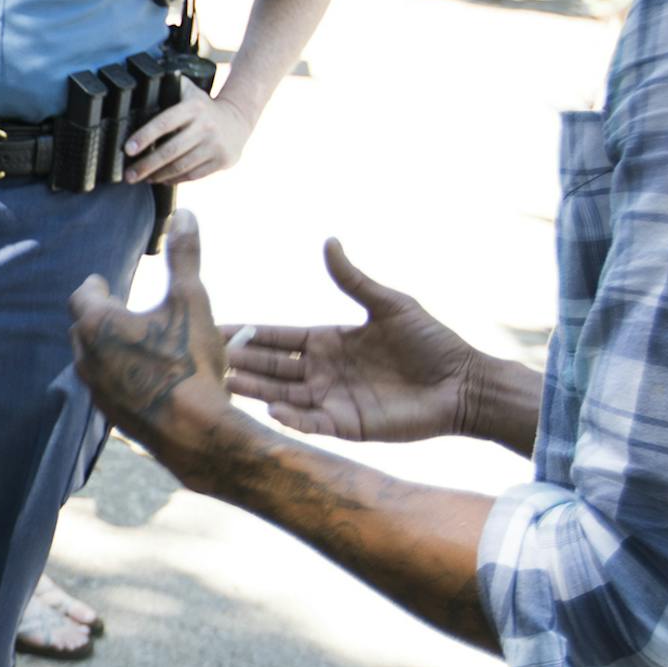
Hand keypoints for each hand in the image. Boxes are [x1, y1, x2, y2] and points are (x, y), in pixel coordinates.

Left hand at [69, 212, 237, 481]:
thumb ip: (184, 256)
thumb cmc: (190, 362)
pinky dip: (118, 373)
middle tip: (119, 308)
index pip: (83, 294)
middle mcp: (86, 356)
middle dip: (99, 314)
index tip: (104, 282)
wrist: (194, 431)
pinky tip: (144, 376)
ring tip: (133, 341)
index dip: (95, 286)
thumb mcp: (192, 301)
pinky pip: (106, 385)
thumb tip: (185, 214)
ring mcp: (95, 389)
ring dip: (107, 346)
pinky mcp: (109, 414)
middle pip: (83, 326)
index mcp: (98, 324)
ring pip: (92, 358)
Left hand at [122, 78, 253, 184]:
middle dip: (146, 165)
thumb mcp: (189, 91)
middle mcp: (205, 126)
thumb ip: (168, 88)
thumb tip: (136, 90)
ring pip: (180, 166)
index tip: (128, 149)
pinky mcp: (221, 161)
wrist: (238, 120)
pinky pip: (193, 175)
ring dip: (158, 175)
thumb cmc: (202, 107)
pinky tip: (162, 179)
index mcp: (193, 107)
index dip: (144, 137)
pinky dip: (174, 179)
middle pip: (170, 151)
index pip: (164, 123)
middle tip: (129, 175)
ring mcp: (215, 145)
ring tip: (143, 177)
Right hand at [224, 239, 479, 442]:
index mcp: (328, 340)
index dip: (248, 332)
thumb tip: (329, 241)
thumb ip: (354, 280)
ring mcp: (332, 399)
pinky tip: (270, 411)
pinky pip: (311, 422)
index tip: (213, 327)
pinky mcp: (347, 425)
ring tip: (226, 385)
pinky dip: (291, 418)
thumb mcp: (390, 304)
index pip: (277, 336)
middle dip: (240, 363)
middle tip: (205, 360)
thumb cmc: (431, 341)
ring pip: (282, 394)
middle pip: (271, 366)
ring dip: (255, 391)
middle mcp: (323, 370)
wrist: (462, 384)